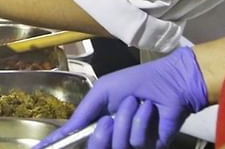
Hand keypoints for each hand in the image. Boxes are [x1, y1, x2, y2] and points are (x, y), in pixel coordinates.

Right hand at [34, 47, 208, 148]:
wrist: (169, 83)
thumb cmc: (135, 82)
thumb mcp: (102, 92)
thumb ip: (83, 113)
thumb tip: (67, 130)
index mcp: (97, 121)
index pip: (74, 137)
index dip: (55, 144)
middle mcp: (111, 134)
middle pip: (96, 146)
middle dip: (102, 134)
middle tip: (110, 119)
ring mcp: (130, 143)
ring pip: (118, 144)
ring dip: (127, 120)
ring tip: (137, 104)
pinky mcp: (149, 146)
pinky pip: (138, 141)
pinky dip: (143, 122)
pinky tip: (151, 111)